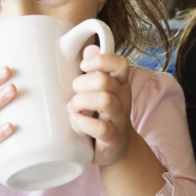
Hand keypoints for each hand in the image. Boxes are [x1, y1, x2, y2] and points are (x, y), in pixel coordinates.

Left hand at [68, 45, 135, 165]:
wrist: (118, 147)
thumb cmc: (104, 114)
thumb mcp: (101, 90)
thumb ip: (95, 70)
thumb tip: (89, 48)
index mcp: (120, 83)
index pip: (120, 63)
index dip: (101, 61)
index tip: (84, 66)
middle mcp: (123, 98)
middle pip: (105, 81)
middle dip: (82, 84)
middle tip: (74, 93)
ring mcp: (119, 118)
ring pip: (105, 101)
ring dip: (81, 102)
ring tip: (73, 108)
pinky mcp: (113, 137)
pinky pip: (101, 127)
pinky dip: (83, 123)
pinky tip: (76, 121)